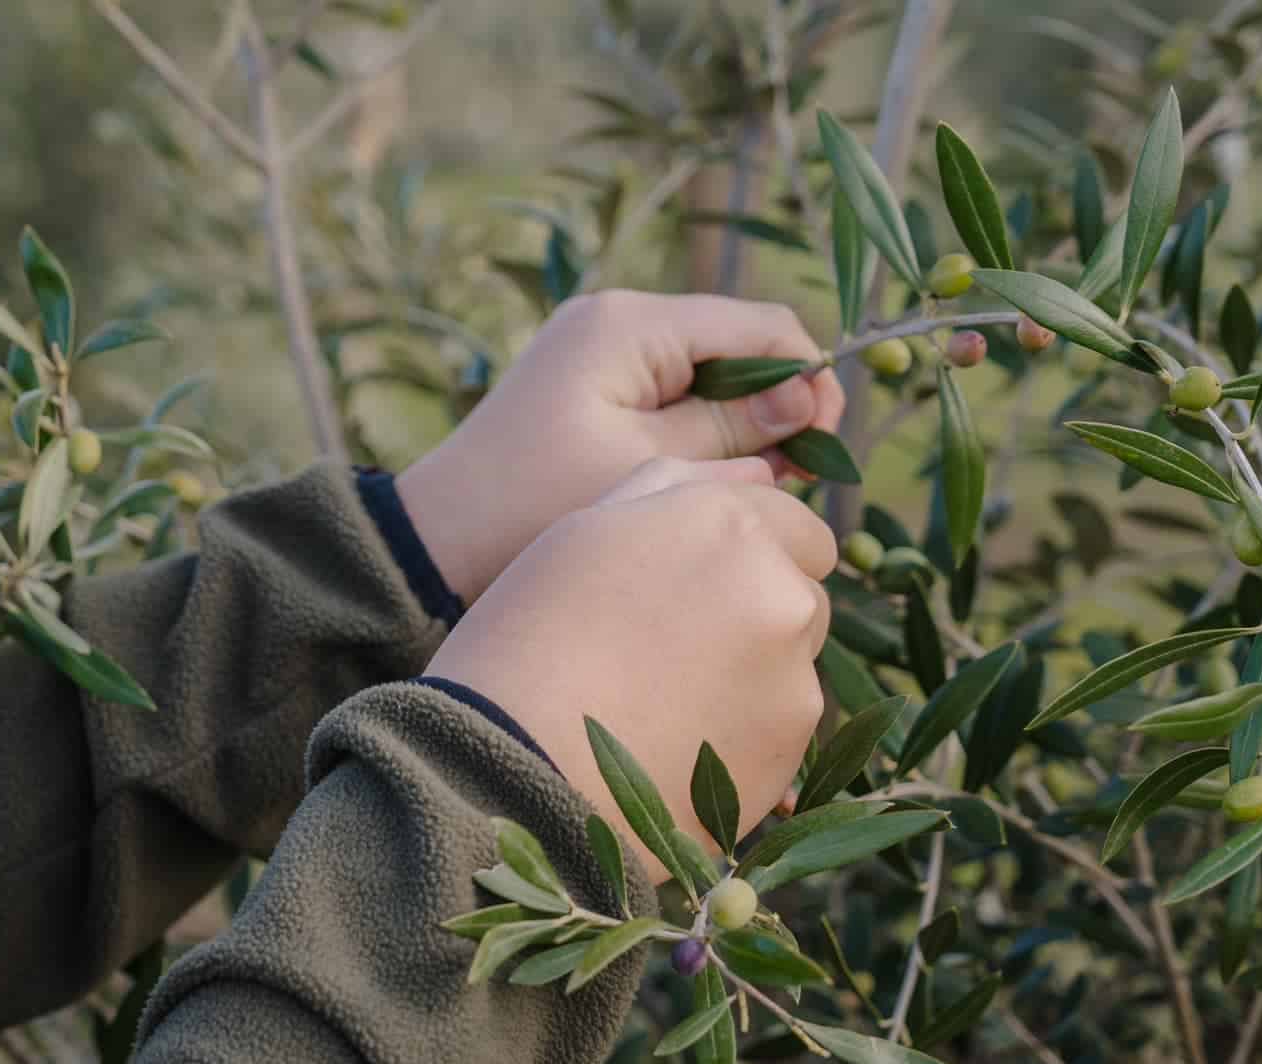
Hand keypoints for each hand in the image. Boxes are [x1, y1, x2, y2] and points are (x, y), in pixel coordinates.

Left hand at [396, 291, 845, 602]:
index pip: (757, 327)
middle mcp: (616, 321)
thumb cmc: (534, 508)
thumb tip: (811, 399)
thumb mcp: (650, 471)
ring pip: (707, 376)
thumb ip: (735, 432)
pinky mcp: (593, 389)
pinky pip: (670, 399)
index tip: (827, 443)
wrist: (434, 543)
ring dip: (741, 427)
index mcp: (630, 325)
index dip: (807, 378)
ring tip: (758, 491)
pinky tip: (713, 487)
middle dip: (776, 407)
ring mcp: (601, 353)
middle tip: (801, 478)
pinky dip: (701, 437)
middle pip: (736, 347)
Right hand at [428, 458, 835, 875]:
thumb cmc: (526, 640)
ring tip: (666, 705)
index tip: (703, 587)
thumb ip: (675, 491)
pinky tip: (677, 747)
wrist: (514, 771)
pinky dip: (745, 735)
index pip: (797, 525)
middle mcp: (779, 590)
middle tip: (676, 650)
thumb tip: (756, 476)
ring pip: (795, 665)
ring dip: (755, 674)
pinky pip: (782, 730)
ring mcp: (794, 676)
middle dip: (761, 612)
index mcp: (727, 521)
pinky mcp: (790, 750)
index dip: (752, 553)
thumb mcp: (583, 532)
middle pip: (803, 594)